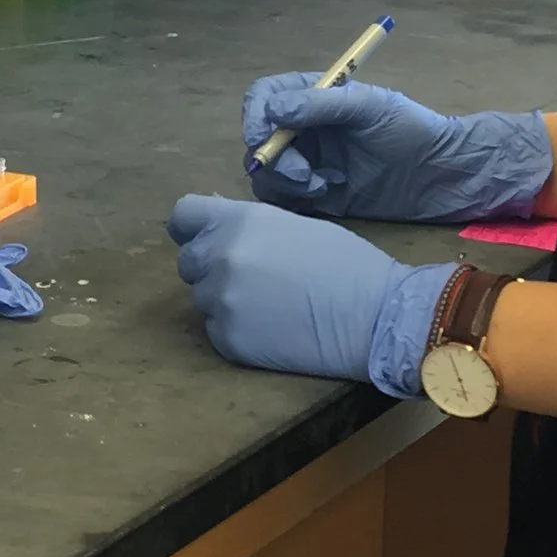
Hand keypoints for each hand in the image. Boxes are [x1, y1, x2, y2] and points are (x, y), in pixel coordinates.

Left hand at [168, 196, 452, 394]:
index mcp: (238, 221)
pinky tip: (273, 329)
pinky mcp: (227, 340)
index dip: (192, 229)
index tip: (205, 239)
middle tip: (253, 279)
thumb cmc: (346, 263)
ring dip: (225, 301)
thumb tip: (221, 227)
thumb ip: (249, 227)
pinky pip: (216, 331)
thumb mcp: (292, 226)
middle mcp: (219, 257)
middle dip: (211, 268)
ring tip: (270, 306)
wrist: (373, 316)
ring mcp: (219, 301)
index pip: (182, 216)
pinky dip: (237, 331)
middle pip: (187, 262)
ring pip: (202, 299)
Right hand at [240, 76, 552, 223]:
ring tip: (324, 185)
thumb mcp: (369, 107)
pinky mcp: (314, 194)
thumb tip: (273, 110)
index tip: (264, 140)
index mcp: (313, 96)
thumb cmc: (410, 129)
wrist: (438, 175)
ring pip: (267, 173)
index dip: (255, 118)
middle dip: (274, 159)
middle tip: (303, 175)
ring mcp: (307, 161)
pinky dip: (298, 199)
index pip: (263, 98)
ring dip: (287, 181)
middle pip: (258, 140)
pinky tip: (330, 194)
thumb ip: (321, 104)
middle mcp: (303, 128)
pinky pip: (284, 199)